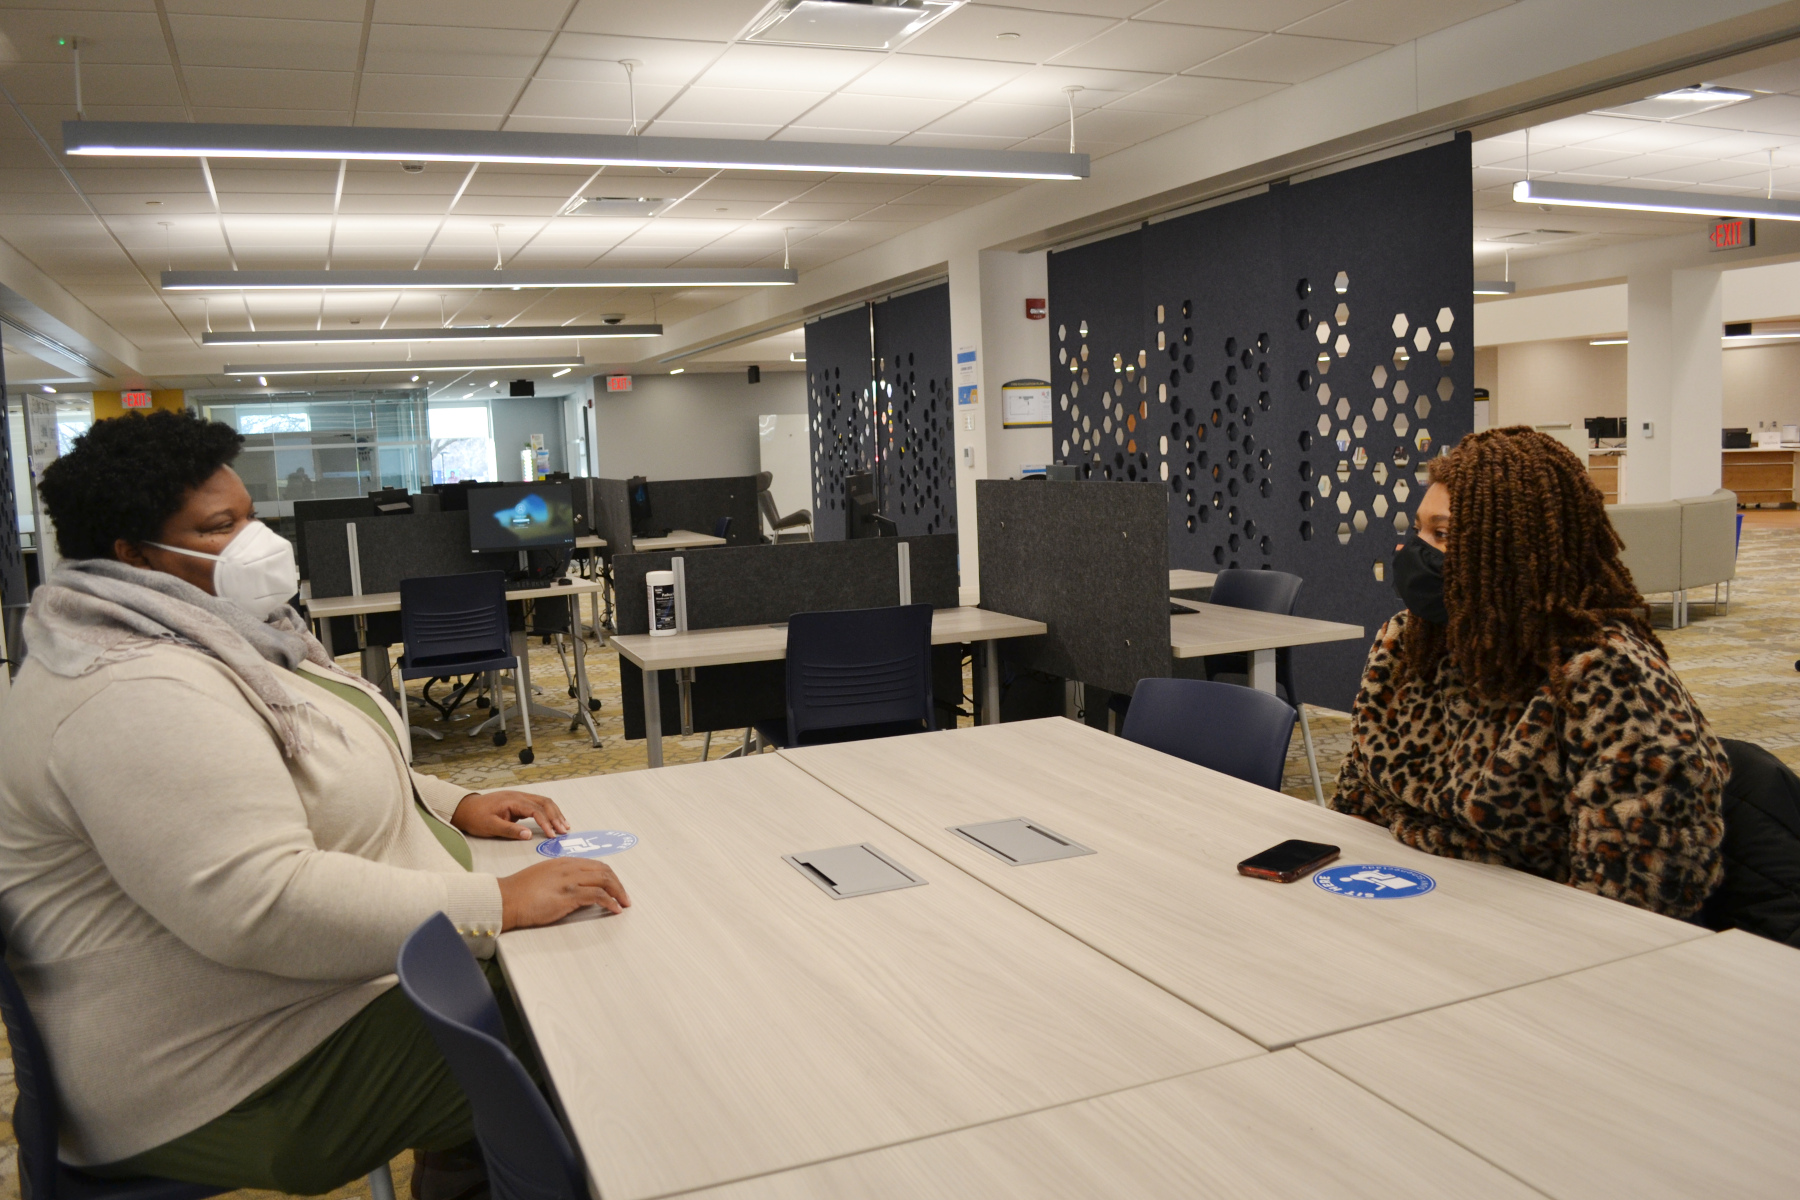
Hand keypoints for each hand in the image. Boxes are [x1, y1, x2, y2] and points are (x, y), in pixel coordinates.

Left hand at [450, 790, 571, 839]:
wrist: (465, 808)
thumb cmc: (476, 817)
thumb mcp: (490, 826)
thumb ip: (510, 830)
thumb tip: (528, 835)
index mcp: (513, 801)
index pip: (536, 810)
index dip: (546, 823)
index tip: (552, 835)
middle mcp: (519, 796)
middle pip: (544, 803)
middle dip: (556, 816)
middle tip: (564, 831)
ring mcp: (519, 798)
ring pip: (543, 802)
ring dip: (555, 813)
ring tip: (564, 826)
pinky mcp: (519, 803)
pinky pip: (538, 805)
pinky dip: (548, 813)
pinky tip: (553, 820)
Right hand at [499, 859, 629, 928]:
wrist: (506, 898)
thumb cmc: (519, 891)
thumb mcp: (543, 876)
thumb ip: (560, 878)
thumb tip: (575, 888)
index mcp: (563, 862)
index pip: (595, 865)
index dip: (609, 876)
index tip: (615, 887)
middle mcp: (569, 868)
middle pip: (604, 870)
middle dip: (618, 884)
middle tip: (624, 897)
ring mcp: (570, 880)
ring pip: (605, 880)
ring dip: (618, 893)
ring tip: (624, 904)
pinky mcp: (568, 895)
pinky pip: (597, 895)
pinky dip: (610, 902)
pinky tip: (614, 909)